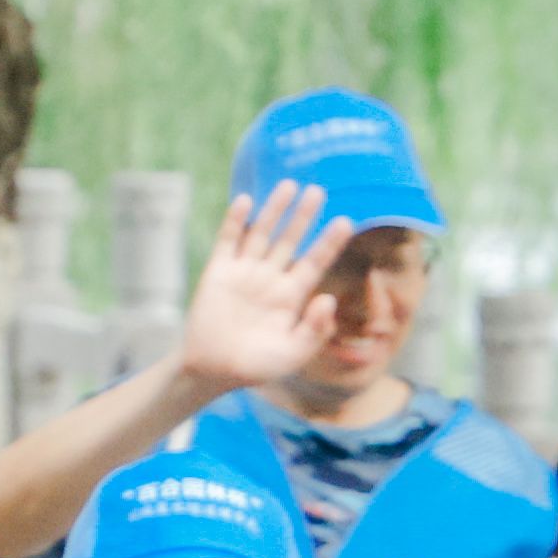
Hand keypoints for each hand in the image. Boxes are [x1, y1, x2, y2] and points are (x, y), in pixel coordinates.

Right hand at [178, 180, 352, 394]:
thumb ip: (314, 331)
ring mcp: (244, 272)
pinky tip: (246, 200)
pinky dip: (236, 220)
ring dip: (274, 210)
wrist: (212, 371)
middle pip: (291, 240)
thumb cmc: (255, 368)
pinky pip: (229, 240)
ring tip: (289, 185)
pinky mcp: (218, 272)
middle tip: (318, 191)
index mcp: (291, 297)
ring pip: (263, 233)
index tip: (346, 221)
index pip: (315, 262)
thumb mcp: (293, 354)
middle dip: (304, 217)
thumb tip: (328, 299)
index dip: (329, 243)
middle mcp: (270, 279)